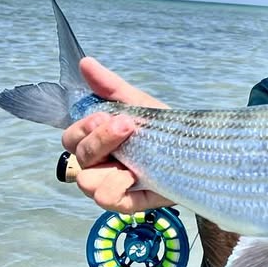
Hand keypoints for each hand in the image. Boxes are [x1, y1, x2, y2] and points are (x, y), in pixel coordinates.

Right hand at [60, 57, 172, 213]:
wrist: (196, 150)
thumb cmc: (163, 129)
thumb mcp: (138, 104)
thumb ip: (110, 86)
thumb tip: (86, 63)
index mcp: (96, 141)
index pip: (71, 137)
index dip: (86, 127)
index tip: (112, 115)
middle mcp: (98, 165)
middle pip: (79, 155)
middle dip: (102, 139)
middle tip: (129, 127)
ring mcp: (110, 185)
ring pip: (86, 181)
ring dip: (110, 165)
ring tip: (136, 156)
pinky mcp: (126, 203)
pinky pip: (106, 198)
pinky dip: (118, 186)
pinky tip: (137, 176)